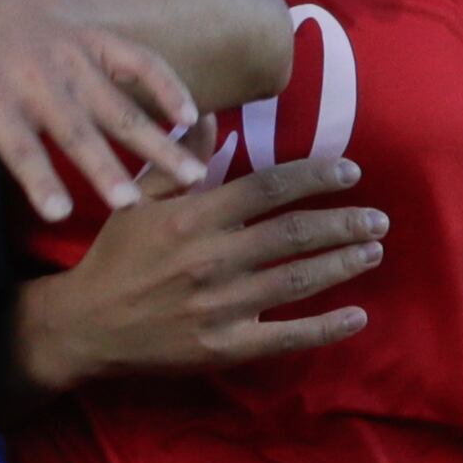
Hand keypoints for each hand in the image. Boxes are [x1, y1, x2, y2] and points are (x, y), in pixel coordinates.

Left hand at [0, 0, 209, 223]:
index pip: (20, 147)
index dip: (39, 178)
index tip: (62, 214)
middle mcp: (37, 78)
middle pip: (75, 128)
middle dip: (103, 165)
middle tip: (132, 205)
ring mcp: (75, 57)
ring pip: (117, 102)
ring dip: (154, 138)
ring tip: (189, 173)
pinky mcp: (104, 42)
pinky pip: (141, 62)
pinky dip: (167, 84)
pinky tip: (193, 119)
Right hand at [10, 154, 385, 400]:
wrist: (85, 326)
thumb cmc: (114, 258)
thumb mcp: (137, 199)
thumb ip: (179, 159)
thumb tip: (209, 115)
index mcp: (194, 216)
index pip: (270, 187)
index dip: (317, 176)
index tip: (350, 172)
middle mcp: (212, 258)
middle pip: (295, 232)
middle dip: (344, 222)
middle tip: (378, 219)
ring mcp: (220, 306)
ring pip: (297, 279)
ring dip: (342, 264)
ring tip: (373, 252)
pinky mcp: (223, 347)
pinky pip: (285, 337)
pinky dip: (325, 328)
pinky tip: (357, 316)